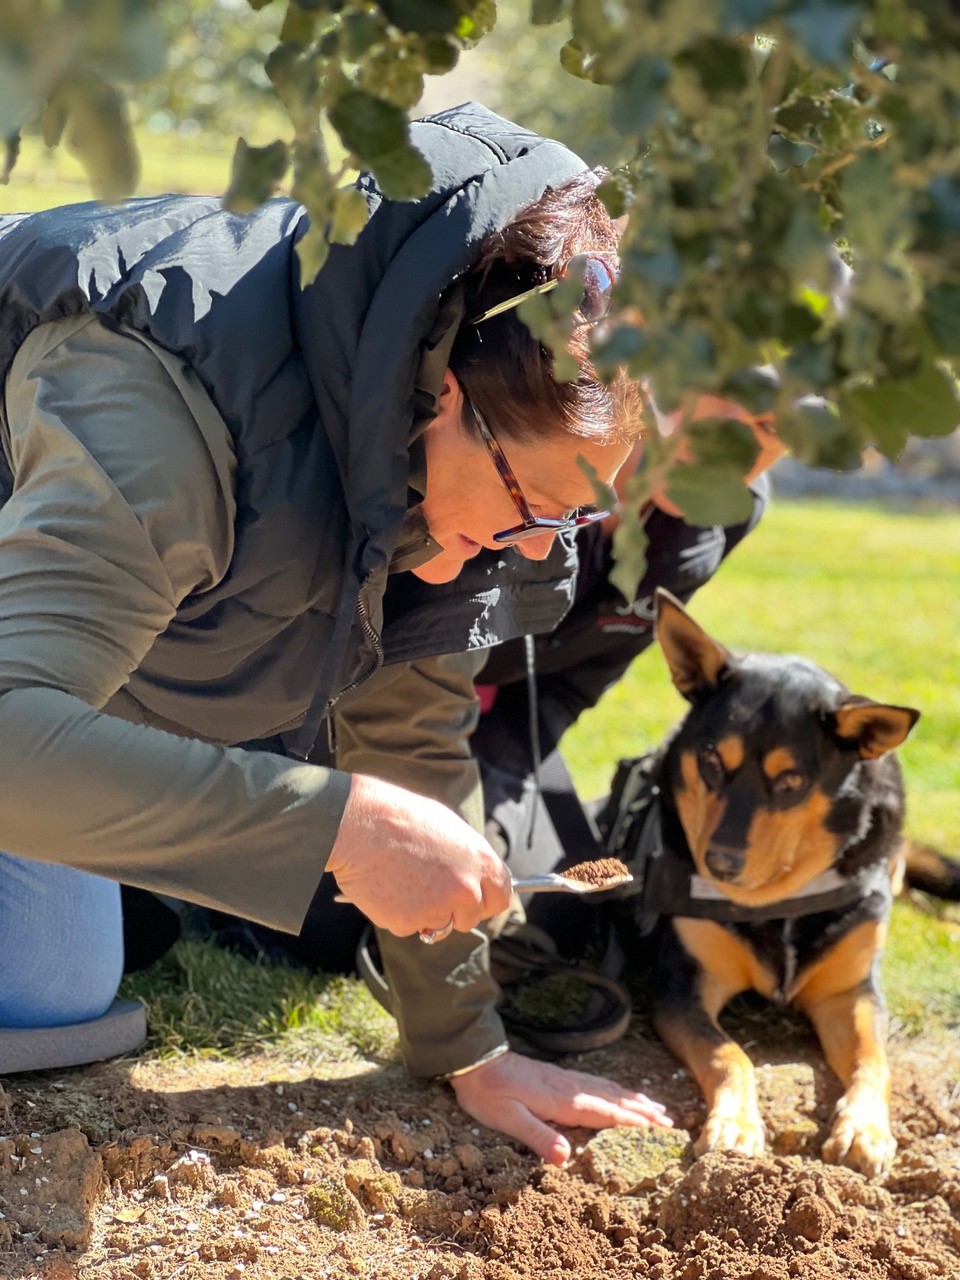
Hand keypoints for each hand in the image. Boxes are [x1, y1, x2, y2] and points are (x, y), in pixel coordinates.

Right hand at [327, 773, 511, 938]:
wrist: (359, 824)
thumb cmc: (401, 817)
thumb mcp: (448, 827)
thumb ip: (468, 858)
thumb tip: (475, 878)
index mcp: (480, 861)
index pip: (501, 897)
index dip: (487, 900)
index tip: (477, 901)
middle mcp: (465, 889)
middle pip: (472, 918)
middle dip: (456, 910)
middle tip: (432, 891)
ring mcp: (437, 909)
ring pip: (439, 924)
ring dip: (426, 912)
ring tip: (404, 880)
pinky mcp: (408, 923)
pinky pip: (409, 926)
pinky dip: (399, 913)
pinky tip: (387, 886)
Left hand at [450, 1050, 672, 1165]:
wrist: (475, 1059)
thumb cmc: (488, 1093)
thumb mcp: (508, 1120)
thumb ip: (538, 1137)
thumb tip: (566, 1160)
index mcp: (564, 1101)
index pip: (607, 1114)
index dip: (635, 1123)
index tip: (662, 1130)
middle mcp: (571, 1088)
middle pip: (615, 1099)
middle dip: (643, 1110)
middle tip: (671, 1121)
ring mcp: (565, 1079)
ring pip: (608, 1088)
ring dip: (633, 1099)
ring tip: (654, 1106)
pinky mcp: (557, 1076)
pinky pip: (596, 1082)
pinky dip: (615, 1089)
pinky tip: (616, 1091)